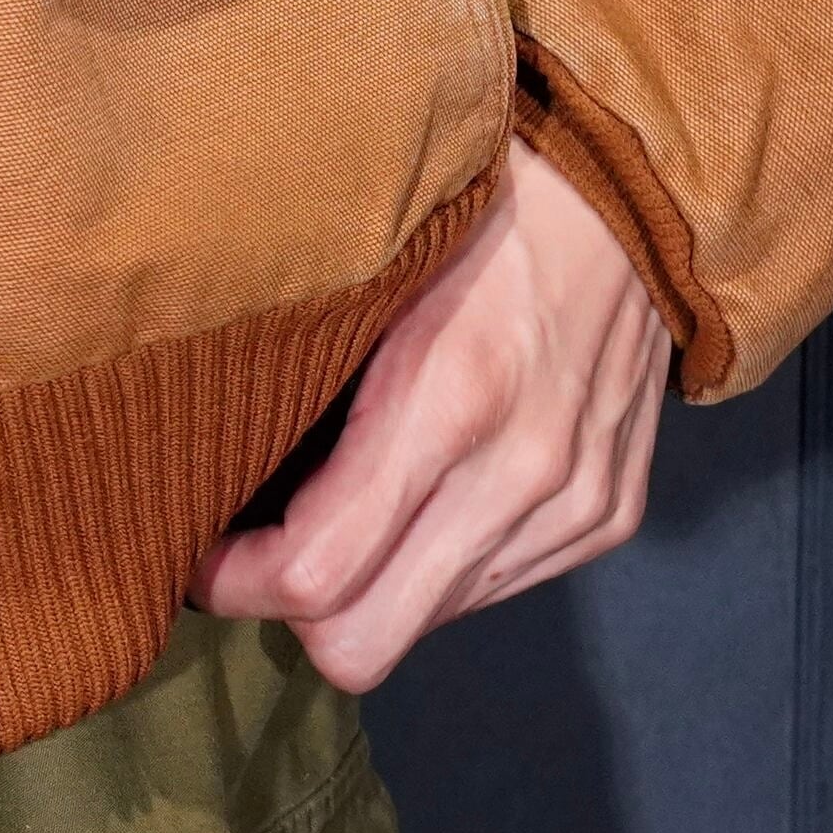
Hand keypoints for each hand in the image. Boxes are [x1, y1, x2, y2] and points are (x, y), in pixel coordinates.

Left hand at [190, 141, 667, 688]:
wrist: (635, 189)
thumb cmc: (475, 205)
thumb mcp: (368, 265)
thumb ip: (297, 367)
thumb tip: (197, 452)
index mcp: (449, 400)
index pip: (315, 576)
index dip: (232, 582)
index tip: (197, 548)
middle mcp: (521, 473)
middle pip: (364, 643)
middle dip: (291, 611)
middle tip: (255, 548)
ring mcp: (575, 506)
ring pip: (423, 625)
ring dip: (371, 584)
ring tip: (343, 503)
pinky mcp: (608, 517)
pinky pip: (489, 590)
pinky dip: (439, 560)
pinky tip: (425, 487)